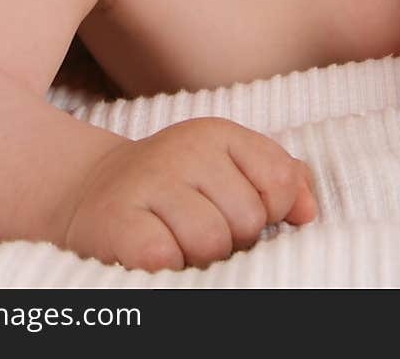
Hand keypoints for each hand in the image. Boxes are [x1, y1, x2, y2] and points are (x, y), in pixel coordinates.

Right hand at [62, 117, 316, 271]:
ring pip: (211, 242)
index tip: (240, 212)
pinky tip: (154, 251)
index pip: (279, 179)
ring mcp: (149, 181)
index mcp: (218, 133)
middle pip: (248, 218)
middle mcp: (184, 147)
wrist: (91, 191)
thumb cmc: (176, 189)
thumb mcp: (228, 170)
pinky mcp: (118, 220)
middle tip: (200, 230)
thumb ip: (279, 181)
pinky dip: (167, 266)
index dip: (269, 211)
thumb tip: (308, 211)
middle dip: (231, 239)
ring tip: (177, 241)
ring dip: (199, 257)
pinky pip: (165, 257)